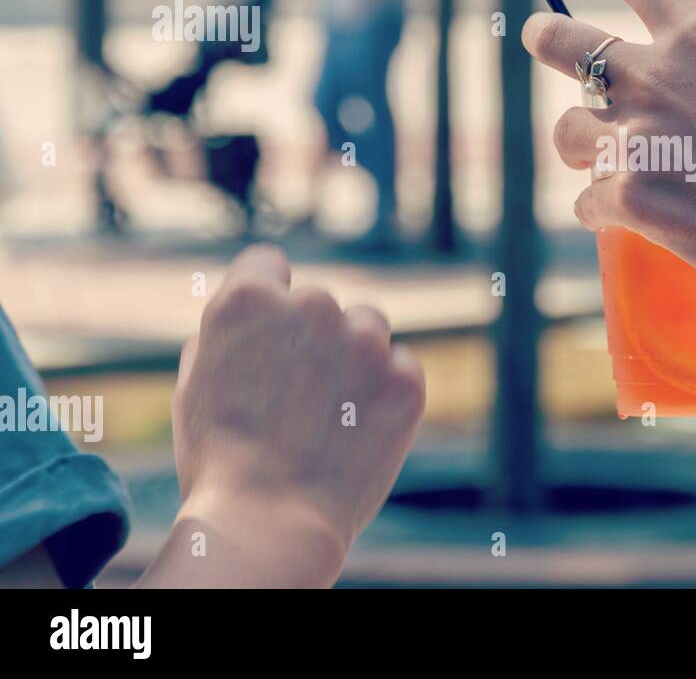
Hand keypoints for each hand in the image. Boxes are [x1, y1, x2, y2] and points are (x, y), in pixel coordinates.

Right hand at [167, 245, 424, 584]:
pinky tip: (358, 429)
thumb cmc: (220, 457)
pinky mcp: (405, 378)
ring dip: (355, 358)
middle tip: (293, 397)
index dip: (266, 299)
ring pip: (367, 328)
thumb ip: (228, 333)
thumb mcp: (197, 382)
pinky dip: (387, 392)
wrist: (268, 523)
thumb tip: (254, 314)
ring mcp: (366, 341)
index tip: (268, 333)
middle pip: (320, 305)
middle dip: (311, 339)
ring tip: (328, 414)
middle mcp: (313, 306)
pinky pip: (400, 368)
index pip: (266, 264)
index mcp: (249, 299)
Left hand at [523, 0, 695, 314]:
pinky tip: (613, 220)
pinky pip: (586, 201)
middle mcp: (659, 77)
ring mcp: (636, 139)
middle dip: (549, 36)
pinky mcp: (628, 199)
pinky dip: (598, 210)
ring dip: (582, 142)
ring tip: (594, 157)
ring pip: (568, 130)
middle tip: (539, 33)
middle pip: (568, 41)